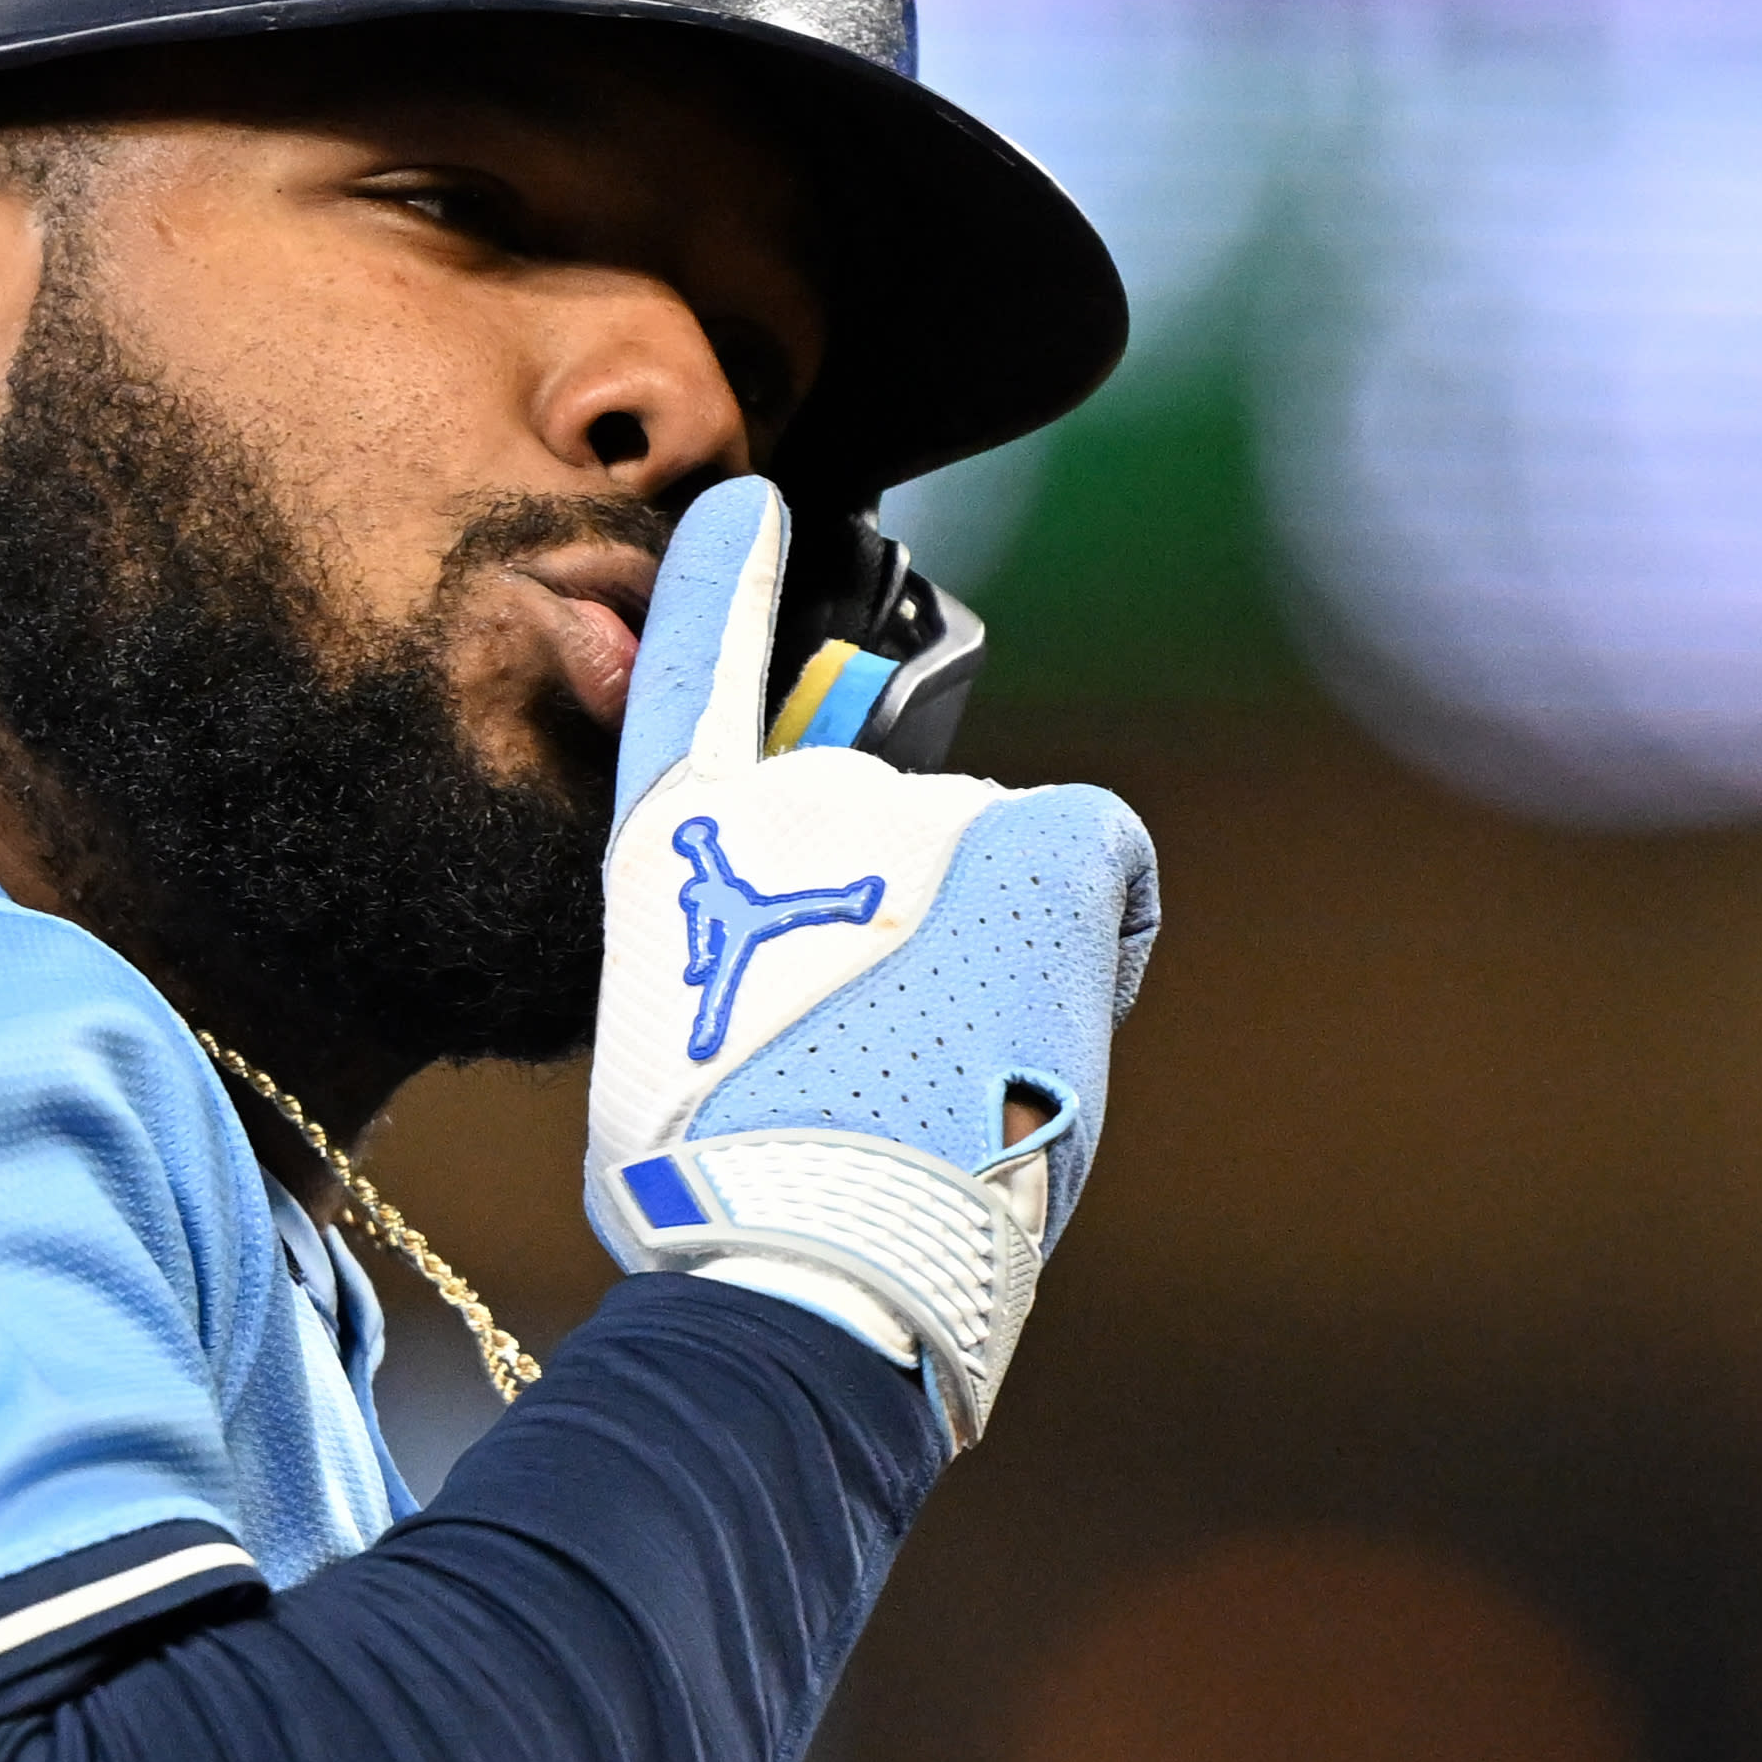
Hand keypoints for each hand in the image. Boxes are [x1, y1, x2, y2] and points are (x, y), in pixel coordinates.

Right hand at [581, 478, 1158, 1443]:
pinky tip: (1062, 980)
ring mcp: (914, 811)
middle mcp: (789, 796)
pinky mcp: (1030, 847)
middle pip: (879, 830)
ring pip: (983, 865)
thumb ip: (732, 971)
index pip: (693, 674)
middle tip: (871, 1063)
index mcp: (672, 847)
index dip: (724, 588)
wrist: (804, 1250)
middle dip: (893, 928)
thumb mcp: (664, 1057)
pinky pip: (1096, 846)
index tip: (749, 511)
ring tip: (947, 1077)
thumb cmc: (725, 1197)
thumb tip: (819, 986)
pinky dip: (1097, 902)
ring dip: (982, 954)